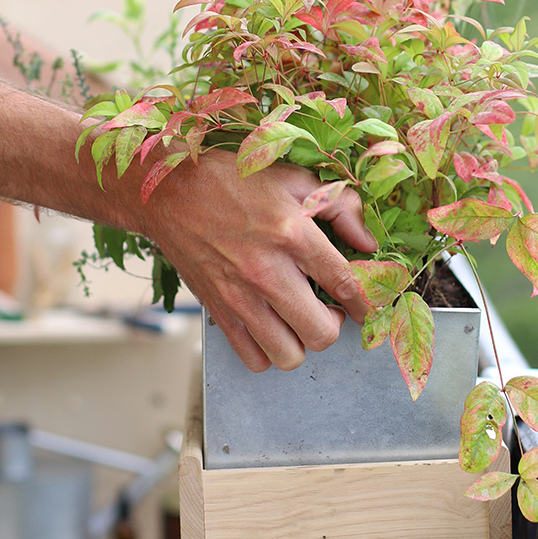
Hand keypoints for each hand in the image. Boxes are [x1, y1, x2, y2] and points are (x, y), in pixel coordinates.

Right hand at [140, 149, 377, 371]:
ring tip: (298, 320)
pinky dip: (268, 352)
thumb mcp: (292, 178)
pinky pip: (253, 359)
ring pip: (289, 355)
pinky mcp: (217, 312)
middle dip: (334, 325)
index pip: (345, 283)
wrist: (169, 193)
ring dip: (301, 343)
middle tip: (328, 308)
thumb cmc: (232, 181)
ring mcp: (240, 297)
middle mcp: (268, 271)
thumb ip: (339, 207)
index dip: (364, 302)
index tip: (364, 305)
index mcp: (292, 233)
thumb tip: (368, 243)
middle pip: (322, 333)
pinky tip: (270, 327)